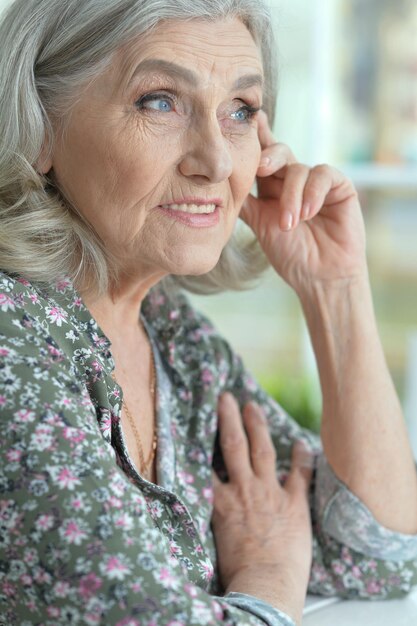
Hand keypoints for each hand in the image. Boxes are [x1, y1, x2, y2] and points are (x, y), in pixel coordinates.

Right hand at [212, 392, 312, 622]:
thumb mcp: (216, 539)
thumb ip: (215, 516)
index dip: (201, 441)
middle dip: (229, 419)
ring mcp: (270, 493)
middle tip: (226, 397)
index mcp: (221, 501)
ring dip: (257, 426)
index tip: (200, 421)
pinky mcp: (294, 504)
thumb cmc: (238, 572)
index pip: (207, 465)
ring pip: (262, 450)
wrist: (266, 585)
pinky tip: (302, 442)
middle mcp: (244, 490)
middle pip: (234, 446)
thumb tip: (211, 506)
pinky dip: (302, 458)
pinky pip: (300, 474)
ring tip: (253, 406)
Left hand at [240, 111, 366, 295]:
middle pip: (279, 152)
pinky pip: (323, 175)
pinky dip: (312, 193)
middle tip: (259, 167)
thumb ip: (245, 202)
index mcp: (273, 187)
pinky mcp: (339, 186)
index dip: (256, 137)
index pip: (263, 157)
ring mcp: (317, 182)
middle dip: (268, 156)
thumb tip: (218, 182)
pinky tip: (308, 213)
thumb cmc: (291, 256)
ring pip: (298, 169)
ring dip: (291, 197)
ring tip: (288, 224)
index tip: (245, 120)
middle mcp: (294, 180)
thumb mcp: (260, 225)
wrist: (320, 278)